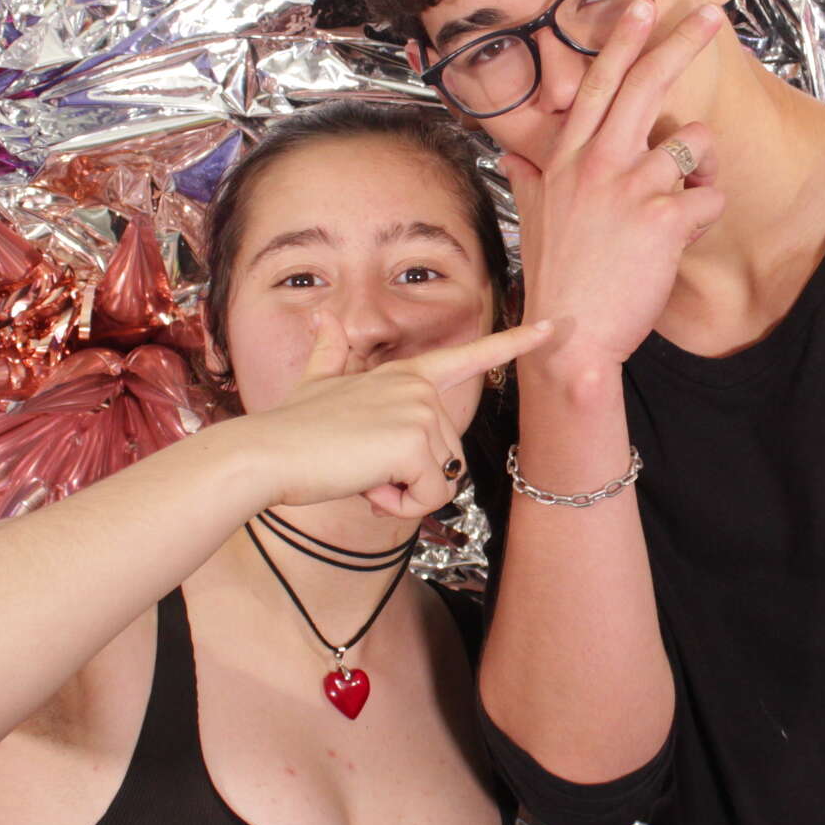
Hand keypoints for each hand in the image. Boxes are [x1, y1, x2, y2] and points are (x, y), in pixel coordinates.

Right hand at [234, 315, 549, 517]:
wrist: (267, 454)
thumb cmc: (291, 427)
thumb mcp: (316, 383)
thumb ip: (330, 353)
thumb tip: (324, 317)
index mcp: (406, 375)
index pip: (472, 356)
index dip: (517, 342)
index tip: (557, 325)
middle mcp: (421, 389)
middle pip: (450, 455)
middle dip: (412, 479)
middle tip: (366, 471)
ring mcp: (420, 412)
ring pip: (442, 481)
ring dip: (404, 495)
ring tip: (362, 476)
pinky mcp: (414, 443)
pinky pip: (429, 497)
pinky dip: (400, 507)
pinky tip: (367, 488)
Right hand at [501, 1, 726, 371]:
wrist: (570, 339)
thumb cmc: (557, 280)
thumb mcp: (532, 218)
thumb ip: (531, 176)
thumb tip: (513, 150)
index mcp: (569, 159)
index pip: (597, 86)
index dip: (621, 42)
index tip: (641, 7)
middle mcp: (598, 162)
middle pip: (647, 84)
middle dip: (682, 44)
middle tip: (712, 17)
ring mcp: (631, 186)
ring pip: (696, 145)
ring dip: (702, 172)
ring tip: (679, 206)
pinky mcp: (664, 217)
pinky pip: (712, 198)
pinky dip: (707, 216)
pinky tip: (682, 239)